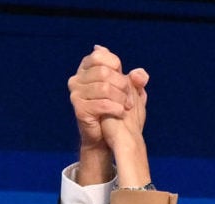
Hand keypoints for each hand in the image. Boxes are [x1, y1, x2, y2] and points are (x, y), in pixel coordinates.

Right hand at [68, 45, 146, 183]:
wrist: (105, 137)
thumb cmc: (115, 109)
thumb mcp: (129, 91)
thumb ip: (136, 80)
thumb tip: (138, 74)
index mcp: (85, 68)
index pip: (99, 56)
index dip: (115, 65)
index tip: (124, 78)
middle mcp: (76, 79)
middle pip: (104, 72)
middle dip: (122, 85)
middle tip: (129, 98)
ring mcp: (76, 94)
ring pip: (104, 88)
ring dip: (121, 98)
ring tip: (126, 106)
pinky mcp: (79, 109)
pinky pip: (102, 104)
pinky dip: (116, 108)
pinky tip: (121, 113)